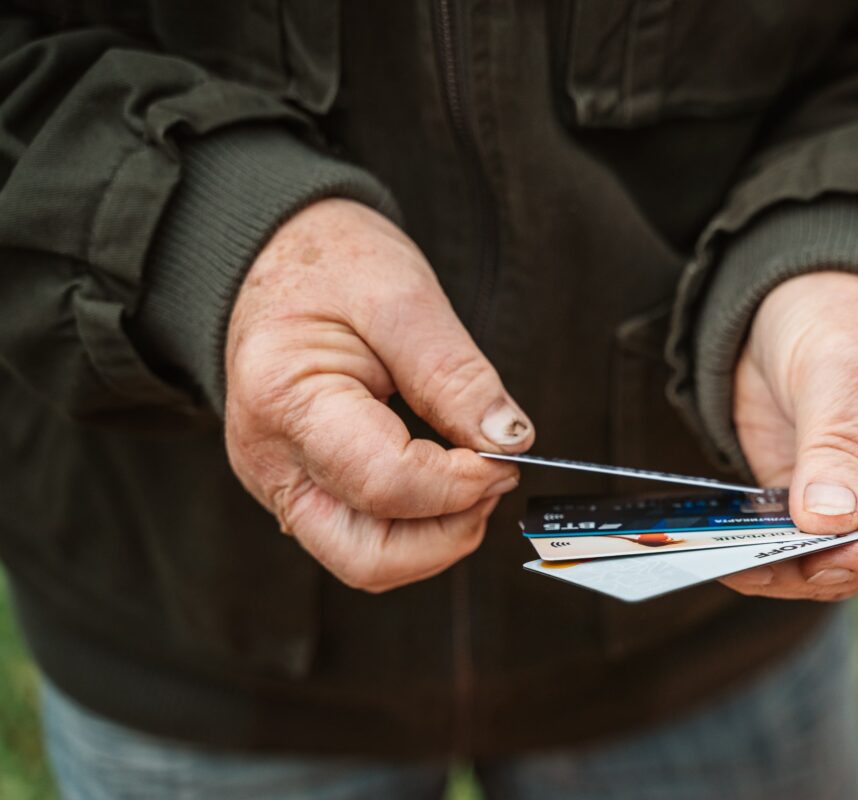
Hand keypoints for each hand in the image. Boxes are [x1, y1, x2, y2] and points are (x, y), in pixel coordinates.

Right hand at [223, 199, 533, 591]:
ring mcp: (281, 484)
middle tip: (494, 477)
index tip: (507, 455)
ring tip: (474, 477)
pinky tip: (446, 479)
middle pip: (367, 557)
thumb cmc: (330, 263)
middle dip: (448, 533)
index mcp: (285, 402)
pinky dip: (417, 525)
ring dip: (436, 537)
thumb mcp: (402, 296)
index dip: (461, 483)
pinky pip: (362, 538)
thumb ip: (455, 374)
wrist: (276, 256)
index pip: (385, 484)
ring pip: (365, 561)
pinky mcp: (302, 490)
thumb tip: (509, 442)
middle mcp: (271, 461)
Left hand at [720, 272, 857, 599]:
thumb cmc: (844, 312)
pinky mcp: (828, 508)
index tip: (825, 558)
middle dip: (826, 566)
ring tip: (730, 563)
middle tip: (758, 565)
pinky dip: (768, 553)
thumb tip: (828, 523)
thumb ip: (838, 443)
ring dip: (788, 568)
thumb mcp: (843, 363)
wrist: (799, 300)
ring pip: (844, 559)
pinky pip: (803, 545)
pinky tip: (727, 555)